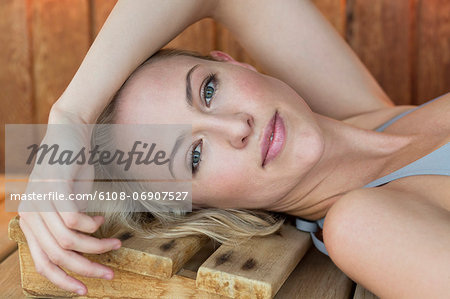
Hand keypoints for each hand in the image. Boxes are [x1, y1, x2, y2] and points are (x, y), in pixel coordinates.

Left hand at [18, 107, 121, 295]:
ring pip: (69, 240)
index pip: (42, 263)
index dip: (63, 281)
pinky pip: (75, 220)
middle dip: (87, 269)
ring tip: (115, 244)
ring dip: (97, 246)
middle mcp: (30, 215)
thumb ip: (67, 226)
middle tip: (110, 273)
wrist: (68, 134)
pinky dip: (92, 225)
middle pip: (59, 256)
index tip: (85, 290)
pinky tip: (100, 219)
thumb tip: (82, 251)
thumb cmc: (70, 171)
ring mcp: (41, 201)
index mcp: (31, 222)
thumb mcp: (67, 203)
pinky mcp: (55, 188)